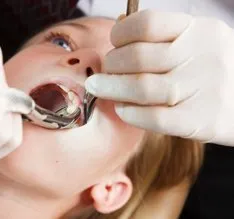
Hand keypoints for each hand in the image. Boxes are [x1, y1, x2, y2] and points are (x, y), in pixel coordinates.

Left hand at [85, 10, 233, 145]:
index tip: (114, 44)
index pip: (148, 23)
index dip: (120, 33)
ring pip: (143, 88)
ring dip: (112, 89)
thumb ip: (162, 37)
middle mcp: (204, 56)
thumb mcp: (195, 43)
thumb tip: (120, 27)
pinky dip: (131, 113)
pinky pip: (156, 117)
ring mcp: (206, 89)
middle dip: (111, 66)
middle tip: (103, 74)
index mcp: (199, 30)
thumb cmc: (211, 70)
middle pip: (138, 57)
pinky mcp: (204, 121)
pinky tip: (122, 110)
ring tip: (100, 89)